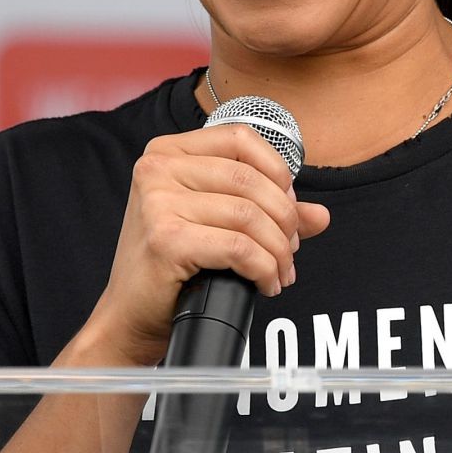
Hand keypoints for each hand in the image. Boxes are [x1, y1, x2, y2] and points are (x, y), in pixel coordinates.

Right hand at [80, 123, 330, 365]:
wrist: (131, 314)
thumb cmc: (172, 267)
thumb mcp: (218, 224)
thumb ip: (268, 211)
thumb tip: (320, 215)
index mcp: (167, 153)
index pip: (241, 138)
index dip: (277, 171)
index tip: (288, 206)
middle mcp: (157, 169)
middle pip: (250, 180)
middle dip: (284, 219)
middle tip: (290, 250)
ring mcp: (158, 203)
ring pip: (249, 216)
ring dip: (278, 250)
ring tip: (281, 271)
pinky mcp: (166, 240)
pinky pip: (239, 248)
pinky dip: (264, 269)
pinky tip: (266, 284)